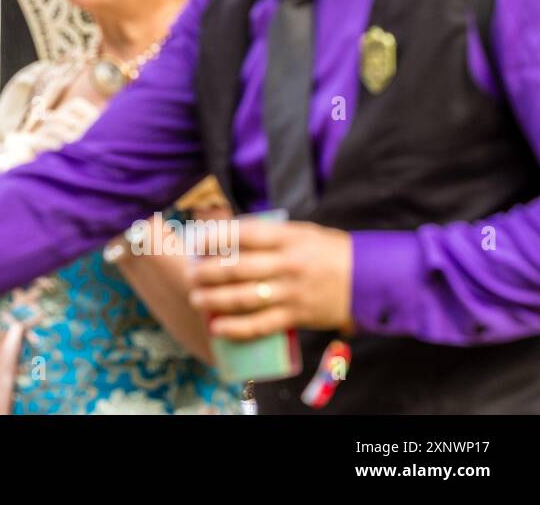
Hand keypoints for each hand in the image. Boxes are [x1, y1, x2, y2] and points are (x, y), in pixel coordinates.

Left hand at [187, 219, 352, 339]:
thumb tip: (230, 236)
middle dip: (207, 272)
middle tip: (190, 274)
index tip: (196, 240)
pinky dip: (237, 328)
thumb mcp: (302, 233)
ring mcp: (291, 292)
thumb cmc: (331, 252)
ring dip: (214, 299)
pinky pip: (261, 324)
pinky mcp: (297, 316)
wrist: (372, 280)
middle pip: (237, 268)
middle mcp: (287, 264)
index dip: (216, 237)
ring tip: (196, 298)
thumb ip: (270, 235)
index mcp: (288, 238)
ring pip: (244, 298)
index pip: (244, 235)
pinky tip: (218, 327)